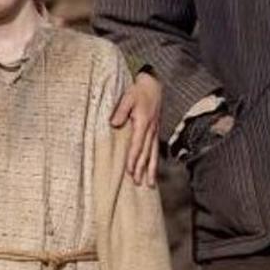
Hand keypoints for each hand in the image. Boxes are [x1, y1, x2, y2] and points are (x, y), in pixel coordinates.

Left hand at [110, 71, 160, 187]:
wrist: (153, 85)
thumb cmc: (138, 91)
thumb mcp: (127, 97)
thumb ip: (121, 110)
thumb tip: (114, 123)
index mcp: (143, 122)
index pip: (137, 144)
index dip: (133, 158)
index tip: (129, 170)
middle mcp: (151, 129)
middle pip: (146, 153)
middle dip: (141, 168)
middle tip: (137, 183)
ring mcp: (155, 132)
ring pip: (153, 154)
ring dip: (150, 170)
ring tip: (149, 184)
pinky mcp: (156, 132)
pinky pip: (156, 150)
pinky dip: (155, 162)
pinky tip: (153, 172)